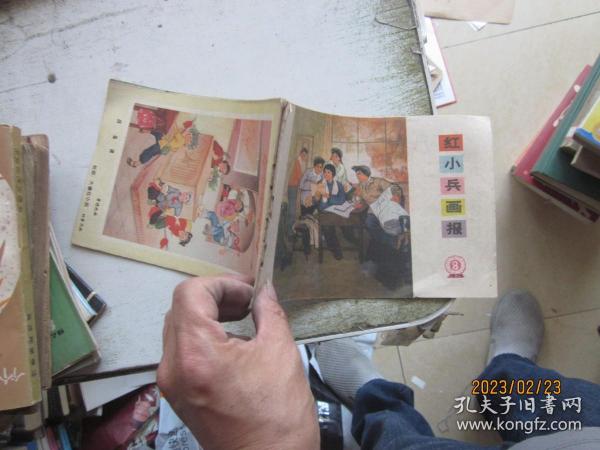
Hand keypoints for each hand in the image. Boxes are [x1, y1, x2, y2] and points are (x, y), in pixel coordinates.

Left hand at [158, 277, 318, 449]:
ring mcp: (173, 382)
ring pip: (179, 327)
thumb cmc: (277, 418)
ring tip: (243, 318)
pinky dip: (204, 336)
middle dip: (215, 297)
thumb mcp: (281, 352)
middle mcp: (174, 367)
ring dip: (208, 314)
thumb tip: (265, 291)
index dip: (221, 283)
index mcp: (196, 353)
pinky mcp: (178, 393)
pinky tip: (233, 341)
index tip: (247, 292)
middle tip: (248, 301)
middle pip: (181, 308)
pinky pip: (181, 350)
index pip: (190, 293)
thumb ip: (270, 312)